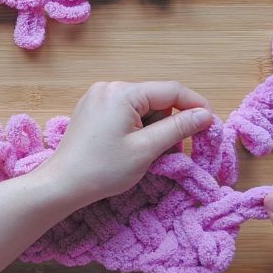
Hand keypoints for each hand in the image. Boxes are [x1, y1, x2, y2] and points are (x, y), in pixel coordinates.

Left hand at [36, 81, 214, 206]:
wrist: (62, 185)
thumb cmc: (102, 170)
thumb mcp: (147, 149)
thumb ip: (178, 128)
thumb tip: (205, 115)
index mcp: (123, 92)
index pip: (172, 90)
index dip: (196, 106)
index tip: (210, 125)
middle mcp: (109, 87)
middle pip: (156, 98)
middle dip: (169, 123)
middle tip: (170, 152)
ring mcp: (97, 97)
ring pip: (141, 107)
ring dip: (153, 128)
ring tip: (146, 154)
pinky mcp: (91, 109)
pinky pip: (125, 112)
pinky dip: (136, 128)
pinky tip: (131, 148)